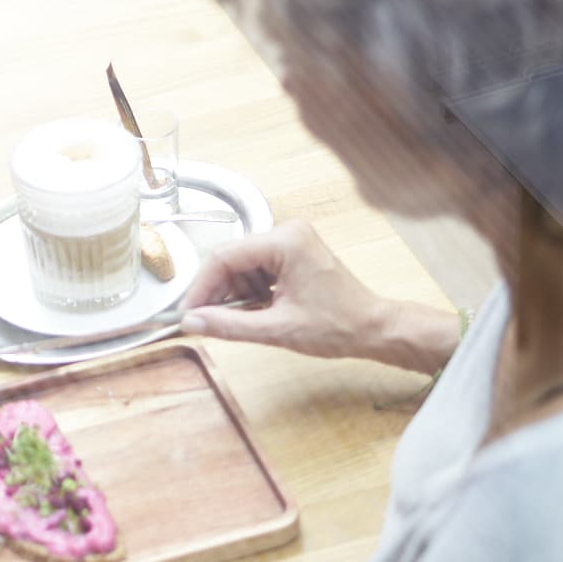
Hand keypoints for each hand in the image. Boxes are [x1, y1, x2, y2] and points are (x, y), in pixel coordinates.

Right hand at [179, 221, 397, 362]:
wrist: (374, 329)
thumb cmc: (339, 327)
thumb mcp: (277, 330)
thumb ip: (229, 325)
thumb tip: (193, 322)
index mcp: (285, 241)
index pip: (225, 257)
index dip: (201, 286)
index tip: (188, 312)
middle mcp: (287, 231)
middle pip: (232, 259)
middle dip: (218, 292)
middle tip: (206, 320)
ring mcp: (292, 240)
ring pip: (243, 264)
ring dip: (235, 293)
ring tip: (242, 320)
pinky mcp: (294, 251)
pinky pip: (258, 267)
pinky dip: (251, 290)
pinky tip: (257, 310)